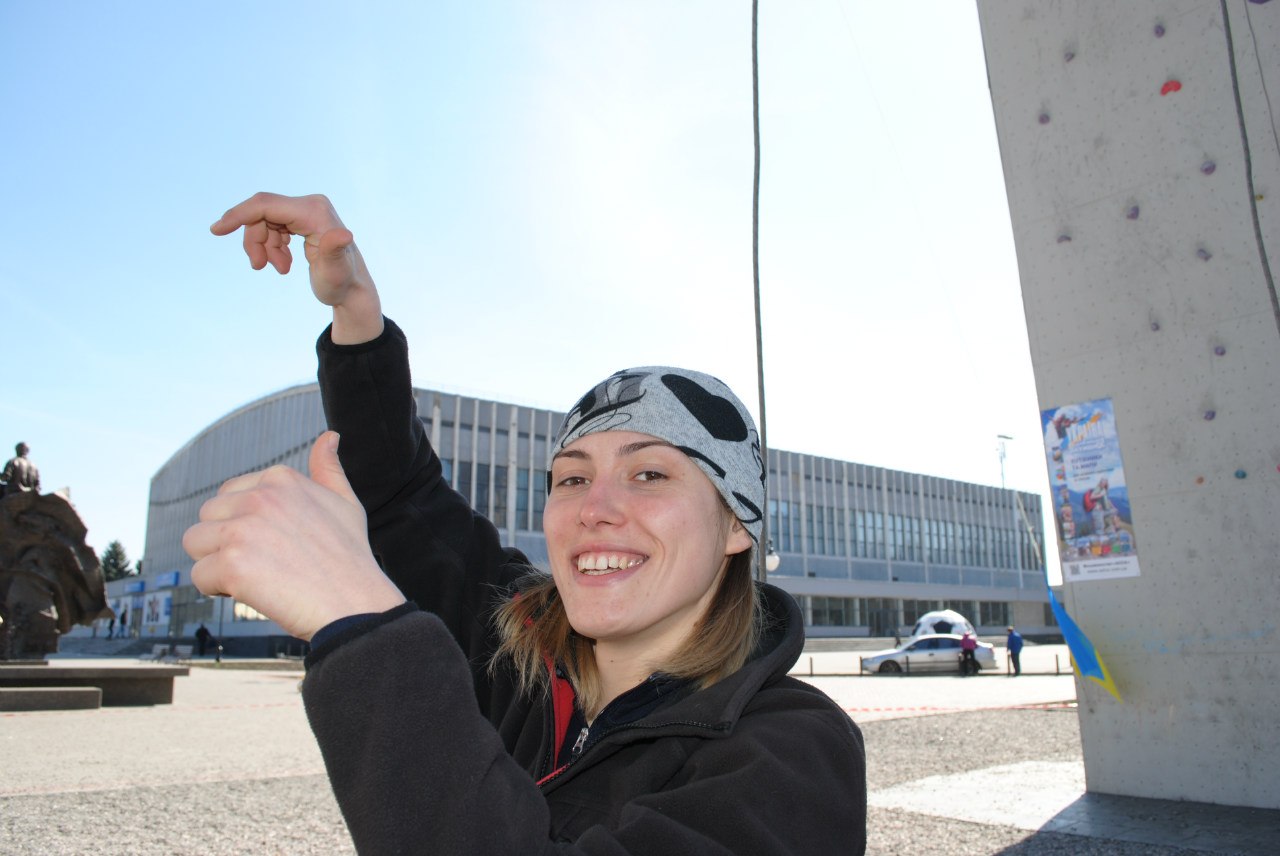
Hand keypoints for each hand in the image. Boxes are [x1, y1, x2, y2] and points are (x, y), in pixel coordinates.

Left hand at [183, 432, 405, 640]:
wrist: (355, 604)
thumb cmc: (351, 558)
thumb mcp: (346, 502)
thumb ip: (329, 469)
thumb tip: (329, 436)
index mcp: (281, 478)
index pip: (229, 495)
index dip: (245, 525)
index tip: (275, 545)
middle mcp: (259, 496)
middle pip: (207, 517)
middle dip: (225, 542)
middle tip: (264, 564)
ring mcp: (243, 529)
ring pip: (195, 543)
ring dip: (216, 564)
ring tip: (255, 577)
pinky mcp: (232, 563)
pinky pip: (199, 576)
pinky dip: (219, 590)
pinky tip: (252, 593)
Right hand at [211, 192, 382, 342]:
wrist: (352, 290)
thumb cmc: (342, 284)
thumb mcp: (335, 272)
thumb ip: (335, 251)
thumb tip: (344, 234)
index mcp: (314, 211)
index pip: (266, 205)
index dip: (238, 215)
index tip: (216, 230)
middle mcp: (311, 205)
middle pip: (262, 213)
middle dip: (254, 240)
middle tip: (258, 267)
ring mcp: (307, 210)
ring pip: (265, 221)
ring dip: (264, 246)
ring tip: (280, 269)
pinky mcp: (304, 218)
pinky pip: (272, 225)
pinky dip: (271, 245)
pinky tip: (283, 262)